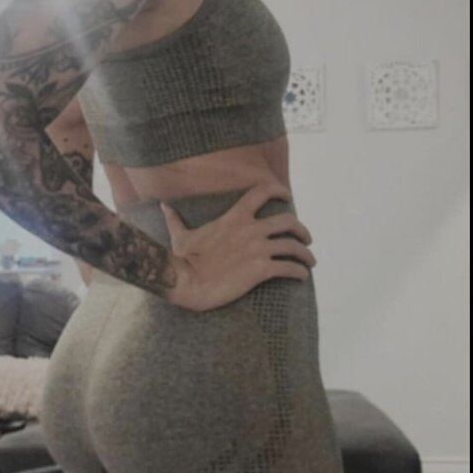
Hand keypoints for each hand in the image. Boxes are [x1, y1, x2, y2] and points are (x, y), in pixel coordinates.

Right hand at [160, 181, 316, 311]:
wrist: (186, 281)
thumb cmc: (182, 259)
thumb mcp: (180, 234)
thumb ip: (175, 218)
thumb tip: (163, 205)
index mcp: (235, 217)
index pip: (262, 192)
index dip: (278, 191)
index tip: (286, 196)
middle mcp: (251, 230)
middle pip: (288, 221)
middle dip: (302, 229)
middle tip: (306, 238)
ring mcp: (257, 250)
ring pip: (294, 247)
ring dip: (305, 254)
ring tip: (309, 261)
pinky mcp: (260, 270)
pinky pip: (289, 268)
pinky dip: (299, 272)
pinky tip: (302, 276)